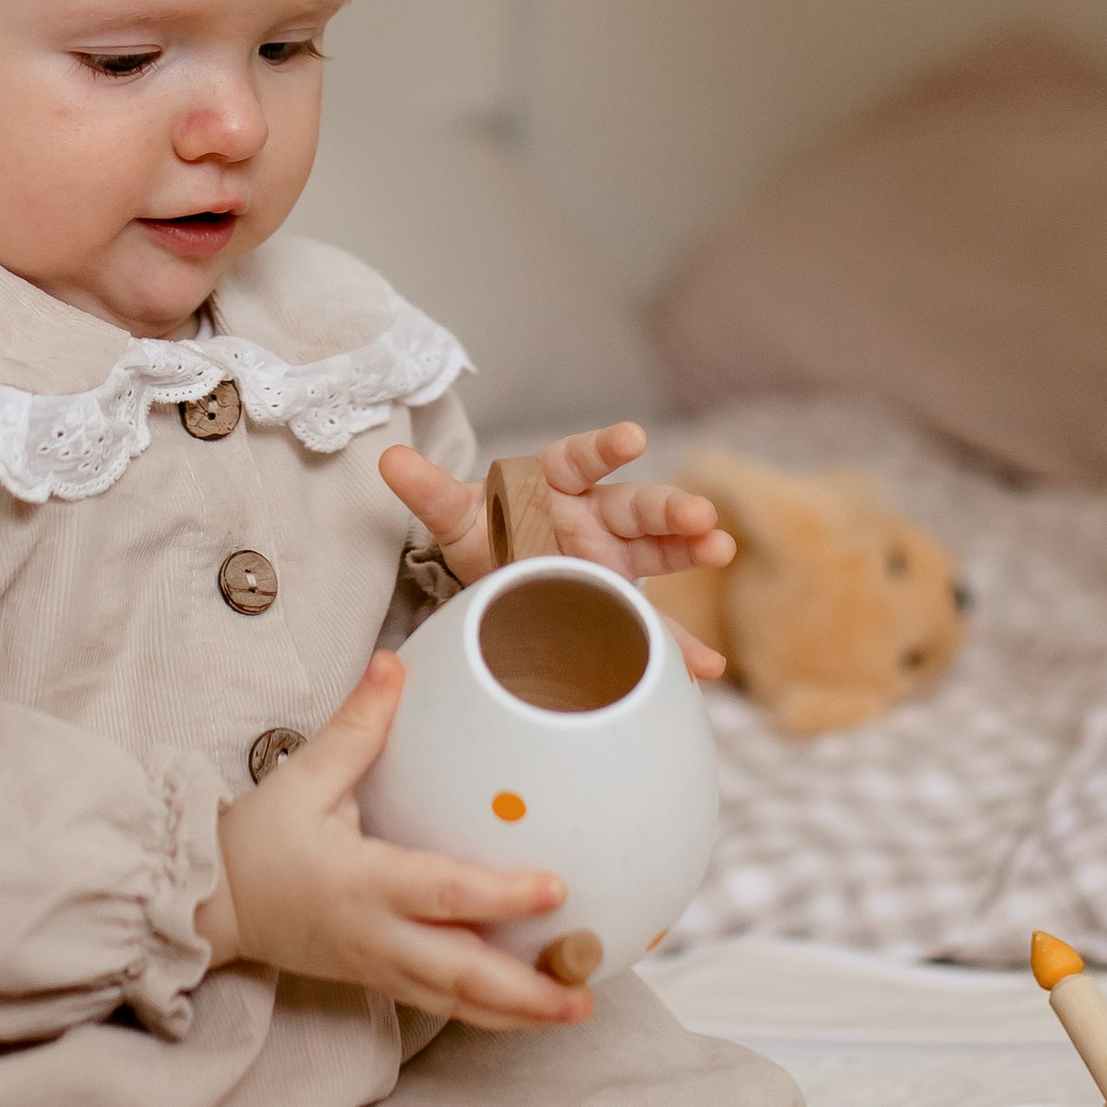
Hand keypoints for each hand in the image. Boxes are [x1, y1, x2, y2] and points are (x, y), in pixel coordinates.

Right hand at [196, 654, 592, 1030]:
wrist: (212, 904)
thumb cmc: (258, 840)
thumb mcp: (303, 778)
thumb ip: (355, 728)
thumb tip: (392, 665)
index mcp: (362, 883)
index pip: (443, 894)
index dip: (501, 895)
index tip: (556, 887)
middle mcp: (376, 936)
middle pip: (460, 975)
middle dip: (525, 992)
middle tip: (584, 994)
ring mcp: (378, 968)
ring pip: (456, 1003)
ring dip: (517, 1013)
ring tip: (574, 1007)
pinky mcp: (378, 982)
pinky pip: (440, 1005)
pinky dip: (488, 1013)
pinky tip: (528, 1010)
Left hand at [379, 422, 732, 677]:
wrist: (498, 576)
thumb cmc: (484, 532)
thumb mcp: (455, 516)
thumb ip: (429, 492)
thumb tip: (387, 460)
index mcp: (555, 483)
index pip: (582, 459)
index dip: (606, 448)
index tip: (633, 438)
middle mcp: (595, 515)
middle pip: (638, 505)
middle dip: (671, 508)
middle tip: (701, 516)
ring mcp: (616, 560)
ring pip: (661, 551)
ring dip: (693, 550)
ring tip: (719, 551)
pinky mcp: (621, 604)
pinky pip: (653, 626)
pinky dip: (680, 647)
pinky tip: (706, 669)